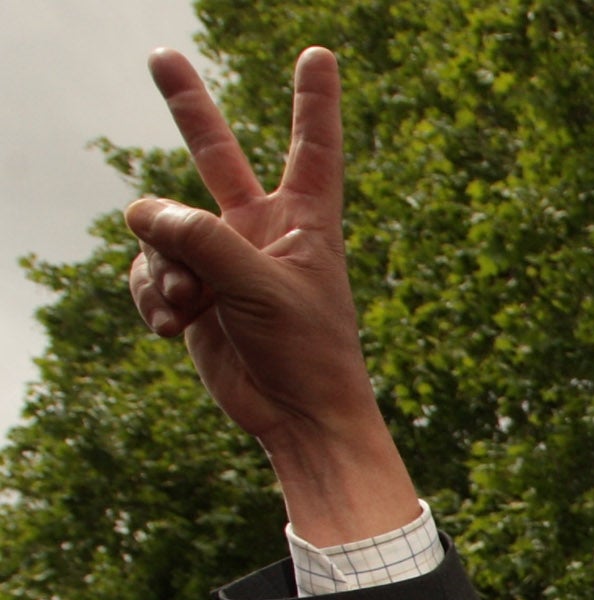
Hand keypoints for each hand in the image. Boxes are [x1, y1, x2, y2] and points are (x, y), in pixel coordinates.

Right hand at [125, 48, 419, 542]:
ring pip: (162, 230)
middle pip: (216, 156)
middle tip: (159, 56)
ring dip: (164, 267)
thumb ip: (202, 240)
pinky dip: (154, 297)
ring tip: (190, 304)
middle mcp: (260, 231)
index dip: (314, 102)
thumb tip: (141, 212)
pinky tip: (174, 327)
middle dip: (187, 108)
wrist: (297, 417)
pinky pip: (149, 272)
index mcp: (305, 221)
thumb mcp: (259, 286)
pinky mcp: (192, 293)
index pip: (311, 148)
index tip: (319, 55)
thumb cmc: (307, 351)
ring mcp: (221, 260)